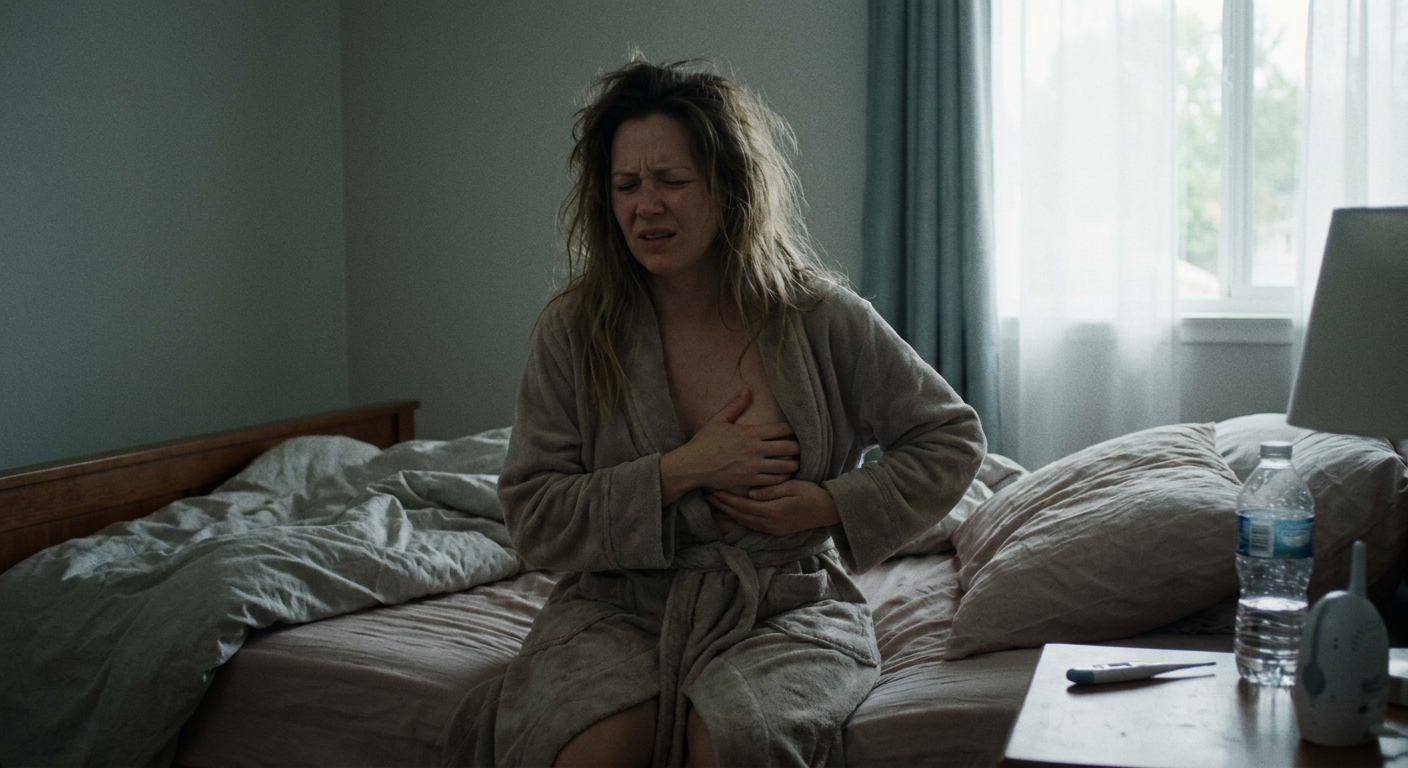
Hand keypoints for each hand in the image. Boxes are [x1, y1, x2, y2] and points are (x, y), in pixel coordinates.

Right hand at [659, 389, 799, 504]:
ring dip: (792, 463)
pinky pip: (774, 481)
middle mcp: (755, 450)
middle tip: (798, 448)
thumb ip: (736, 405)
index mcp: (750, 433)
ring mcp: (754, 467)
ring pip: (785, 466)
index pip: (782, 430)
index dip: (792, 430)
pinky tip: (782, 474)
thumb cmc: (704, 442)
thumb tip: (748, 389)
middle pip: (789, 448)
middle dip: (797, 447)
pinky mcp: (750, 481)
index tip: (793, 432)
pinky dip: (782, 478)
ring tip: (794, 462)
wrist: (693, 466)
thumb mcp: (719, 420)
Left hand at [706, 479, 839, 536]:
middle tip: (707, 494)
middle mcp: (770, 524)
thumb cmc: (811, 494)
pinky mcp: (774, 530)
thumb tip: (750, 492)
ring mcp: (772, 529)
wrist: (827, 510)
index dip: (727, 498)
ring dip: (728, 513)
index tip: (713, 490)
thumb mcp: (792, 486)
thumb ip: (770, 490)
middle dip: (722, 506)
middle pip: (740, 515)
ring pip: (744, 522)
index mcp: (774, 512)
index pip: (743, 505)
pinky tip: (731, 512)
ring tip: (715, 503)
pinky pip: (751, 525)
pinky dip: (739, 518)